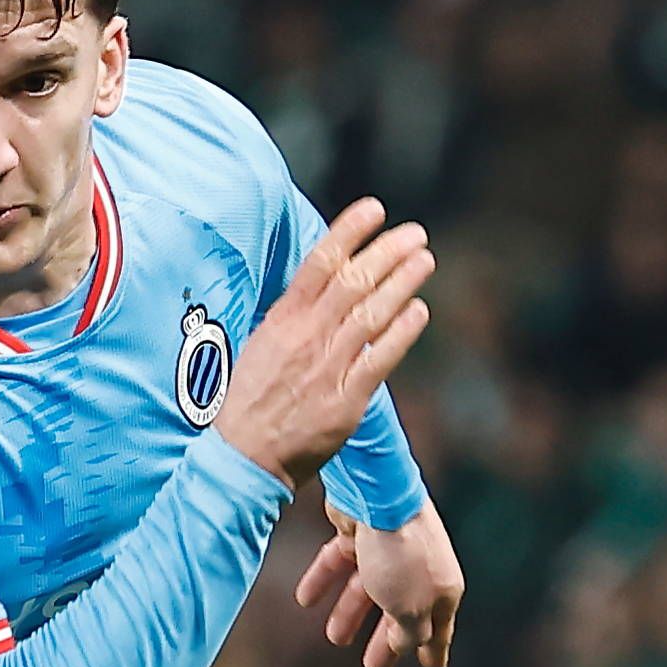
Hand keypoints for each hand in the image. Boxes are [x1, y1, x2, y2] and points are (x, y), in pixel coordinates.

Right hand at [214, 197, 436, 483]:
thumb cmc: (249, 403)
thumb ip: (291, 317)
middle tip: (414, 234)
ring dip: (402, 282)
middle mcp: (307, 337)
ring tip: (424, 259)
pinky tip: (420, 311)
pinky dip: (402, 332)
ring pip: (372, 312)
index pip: (320, 262)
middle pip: (353, 281)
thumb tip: (318, 287)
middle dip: (387, 252)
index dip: (350, 231)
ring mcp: (328, 367)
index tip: (374, 209)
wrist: (242, 458)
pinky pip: (380, 357)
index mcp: (282, 320)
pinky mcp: (346, 399)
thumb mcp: (260, 346)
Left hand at [296, 494, 464, 666]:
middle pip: (401, 611)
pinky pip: (340, 563)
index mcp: (441, 589)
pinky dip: (324, 581)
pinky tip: (305, 599)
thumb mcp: (410, 609)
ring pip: (367, 589)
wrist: (380, 495)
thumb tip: (405, 645)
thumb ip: (408, 634)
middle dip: (387, 640)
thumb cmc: (401, 556)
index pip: (439, 628)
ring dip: (350, 613)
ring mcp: (388, 551)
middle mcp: (419, 569)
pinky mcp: (359, 533)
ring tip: (334, 637)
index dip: (433, 650)